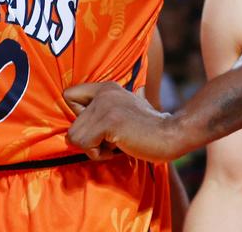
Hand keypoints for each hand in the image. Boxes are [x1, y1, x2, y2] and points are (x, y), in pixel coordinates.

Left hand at [65, 82, 181, 162]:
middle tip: (111, 141)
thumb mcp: (125, 110)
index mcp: (106, 87)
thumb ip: (105, 110)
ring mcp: (105, 106)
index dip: (78, 117)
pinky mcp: (109, 122)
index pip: (69, 95)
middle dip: (88, 141)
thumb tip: (80, 126)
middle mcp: (103, 92)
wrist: (172, 135)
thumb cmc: (149, 130)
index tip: (99, 127)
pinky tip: (117, 149)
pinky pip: (85, 144)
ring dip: (93, 149)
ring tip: (115, 145)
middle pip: (71, 125)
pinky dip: (98, 154)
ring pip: (74, 137)